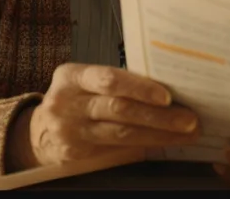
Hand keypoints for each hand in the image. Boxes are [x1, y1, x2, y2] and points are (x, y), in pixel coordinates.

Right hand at [8, 63, 201, 168]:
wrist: (40, 131)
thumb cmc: (75, 100)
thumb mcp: (86, 83)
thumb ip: (116, 83)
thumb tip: (168, 88)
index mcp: (72, 76)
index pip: (109, 79)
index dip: (140, 88)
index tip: (168, 96)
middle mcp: (67, 102)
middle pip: (119, 109)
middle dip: (159, 116)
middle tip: (189, 119)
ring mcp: (69, 130)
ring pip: (122, 133)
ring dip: (159, 134)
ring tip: (186, 133)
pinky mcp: (74, 153)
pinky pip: (116, 149)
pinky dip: (144, 145)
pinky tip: (163, 142)